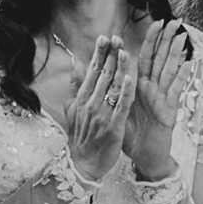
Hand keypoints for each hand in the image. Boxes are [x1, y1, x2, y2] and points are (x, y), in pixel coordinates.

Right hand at [61, 45, 131, 179]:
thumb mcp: (71, 110)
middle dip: (110, 55)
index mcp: (82, 99)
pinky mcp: (113, 128)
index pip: (92, 72)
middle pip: (103, 76)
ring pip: (112, 88)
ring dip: (119, 68)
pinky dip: (125, 93)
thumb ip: (75, 87)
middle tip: (117, 37)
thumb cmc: (80, 138)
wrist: (83, 165)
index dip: (99, 54)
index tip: (105, 38)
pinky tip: (130, 78)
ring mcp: (102, 116)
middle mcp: (91, 105)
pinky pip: (121, 108)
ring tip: (124, 51)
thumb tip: (76, 64)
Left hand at [114, 20, 184, 181]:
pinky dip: (182, 76)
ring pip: (170, 71)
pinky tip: (188, 62)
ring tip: (182, 35)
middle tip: (173, 21)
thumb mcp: (115, 111)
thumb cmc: (131, 136)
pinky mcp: (169, 110)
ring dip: (176, 53)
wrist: (144, 157)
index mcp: (139, 87)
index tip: (155, 22)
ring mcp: (162, 98)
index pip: (145, 58)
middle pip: (160, 59)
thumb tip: (98, 77)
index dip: (150, 41)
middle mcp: (152, 89)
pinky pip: (175, 90)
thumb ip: (109, 92)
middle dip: (166, 40)